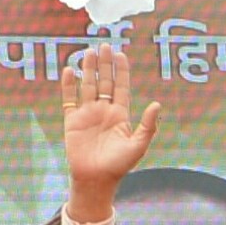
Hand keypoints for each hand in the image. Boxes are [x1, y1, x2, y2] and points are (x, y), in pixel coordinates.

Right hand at [60, 45, 162, 222]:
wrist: (96, 179)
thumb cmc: (119, 165)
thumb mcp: (138, 145)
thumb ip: (148, 125)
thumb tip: (156, 104)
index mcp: (121, 115)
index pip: (121, 87)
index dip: (121, 71)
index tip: (120, 54)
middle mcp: (104, 111)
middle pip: (104, 82)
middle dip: (104, 64)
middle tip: (103, 45)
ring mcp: (87, 114)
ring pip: (87, 86)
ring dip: (88, 69)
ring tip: (88, 52)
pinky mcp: (72, 120)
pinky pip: (69, 98)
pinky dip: (68, 85)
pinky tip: (70, 70)